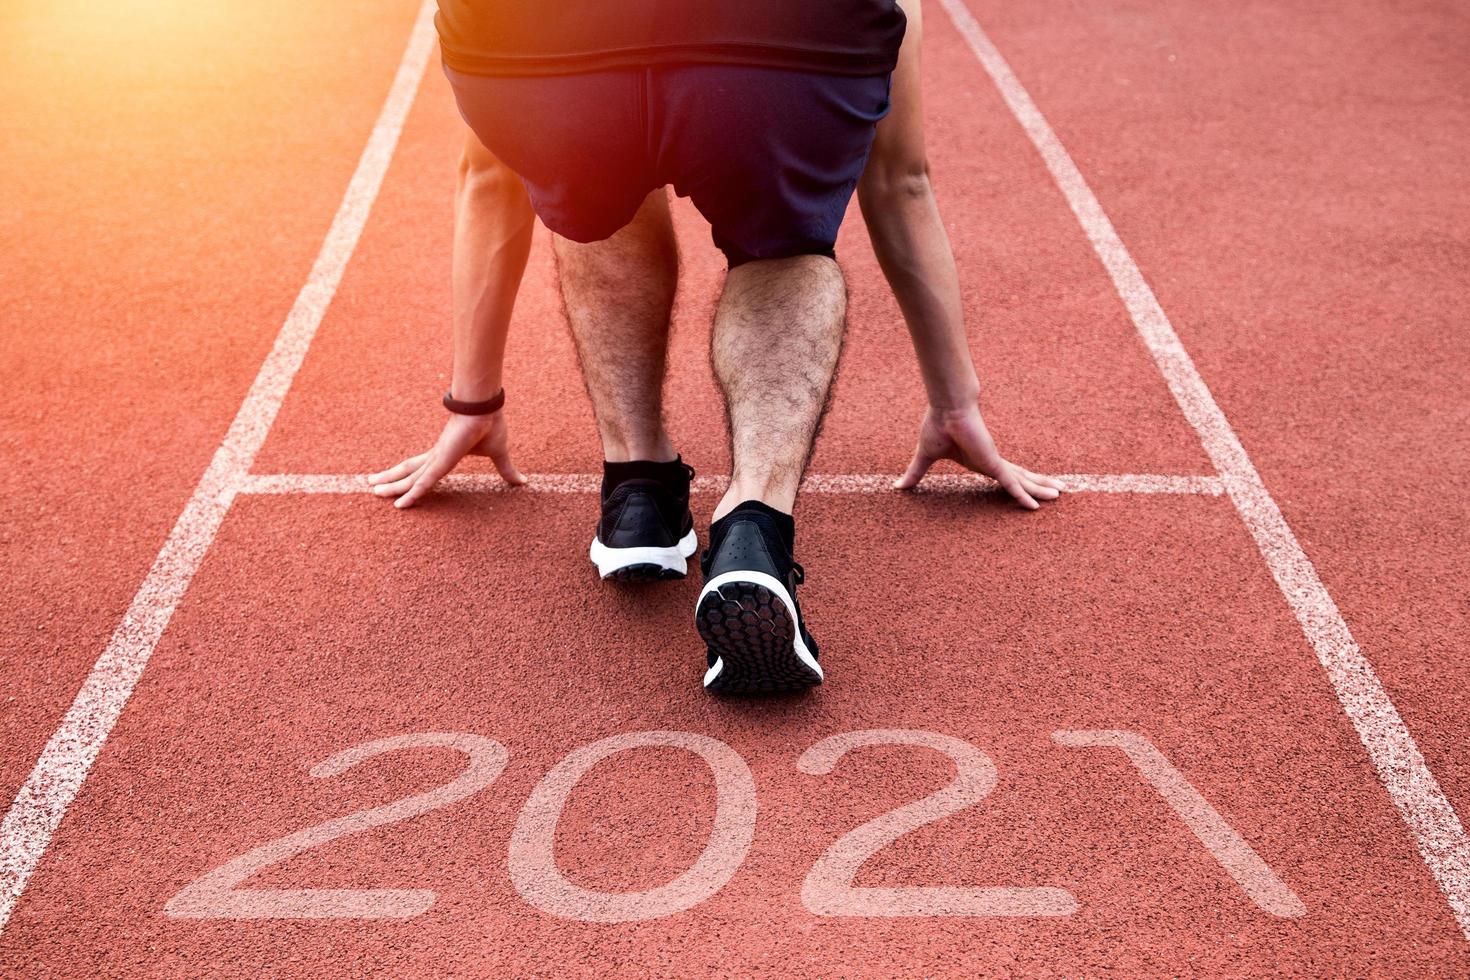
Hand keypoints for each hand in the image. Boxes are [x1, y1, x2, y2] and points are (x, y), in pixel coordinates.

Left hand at [368, 411, 525, 508]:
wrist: (485, 409)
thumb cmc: (490, 425)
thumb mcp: (498, 455)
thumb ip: (506, 470)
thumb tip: (522, 482)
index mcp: (447, 453)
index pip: (424, 467)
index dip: (411, 475)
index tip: (399, 480)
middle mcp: (436, 456)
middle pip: (408, 470)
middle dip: (391, 478)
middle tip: (373, 485)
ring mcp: (436, 459)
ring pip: (409, 477)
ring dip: (391, 485)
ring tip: (371, 490)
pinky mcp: (440, 463)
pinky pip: (423, 484)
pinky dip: (411, 495)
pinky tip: (399, 505)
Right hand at [894, 403, 1063, 508]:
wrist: (947, 408)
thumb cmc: (937, 425)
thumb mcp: (925, 457)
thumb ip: (916, 473)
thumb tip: (897, 487)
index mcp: (979, 461)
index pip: (1003, 476)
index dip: (1016, 483)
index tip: (1028, 489)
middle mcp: (992, 462)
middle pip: (1020, 478)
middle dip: (1038, 486)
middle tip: (1055, 493)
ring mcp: (995, 463)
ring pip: (1023, 481)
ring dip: (1041, 489)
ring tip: (1060, 495)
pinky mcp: (994, 464)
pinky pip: (1012, 485)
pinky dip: (1023, 496)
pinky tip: (1036, 506)